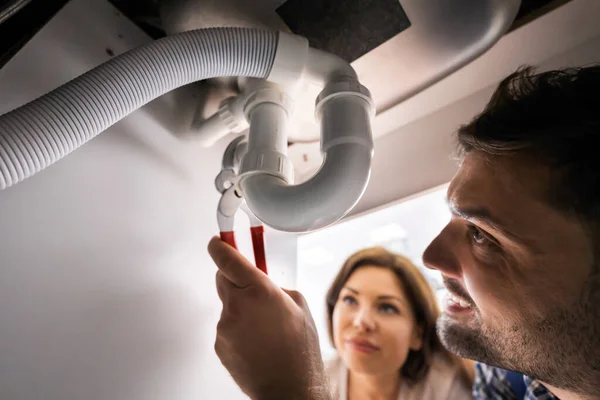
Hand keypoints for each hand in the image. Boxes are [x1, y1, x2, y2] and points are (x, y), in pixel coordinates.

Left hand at [209, 237, 329, 399]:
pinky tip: (256, 342)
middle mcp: (237, 306)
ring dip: (240, 308)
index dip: (220, 246)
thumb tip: (263, 282)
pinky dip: (237, 329)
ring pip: (227, 305)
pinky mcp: (220, 344)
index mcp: (259, 291)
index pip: (227, 258)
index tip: (218, 241)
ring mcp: (225, 326)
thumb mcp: (299, 306)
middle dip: (234, 277)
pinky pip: (226, 326)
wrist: (289, 388)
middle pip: (222, 278)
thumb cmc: (300, 351)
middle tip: (252, 288)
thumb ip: (276, 287)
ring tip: (263, 328)